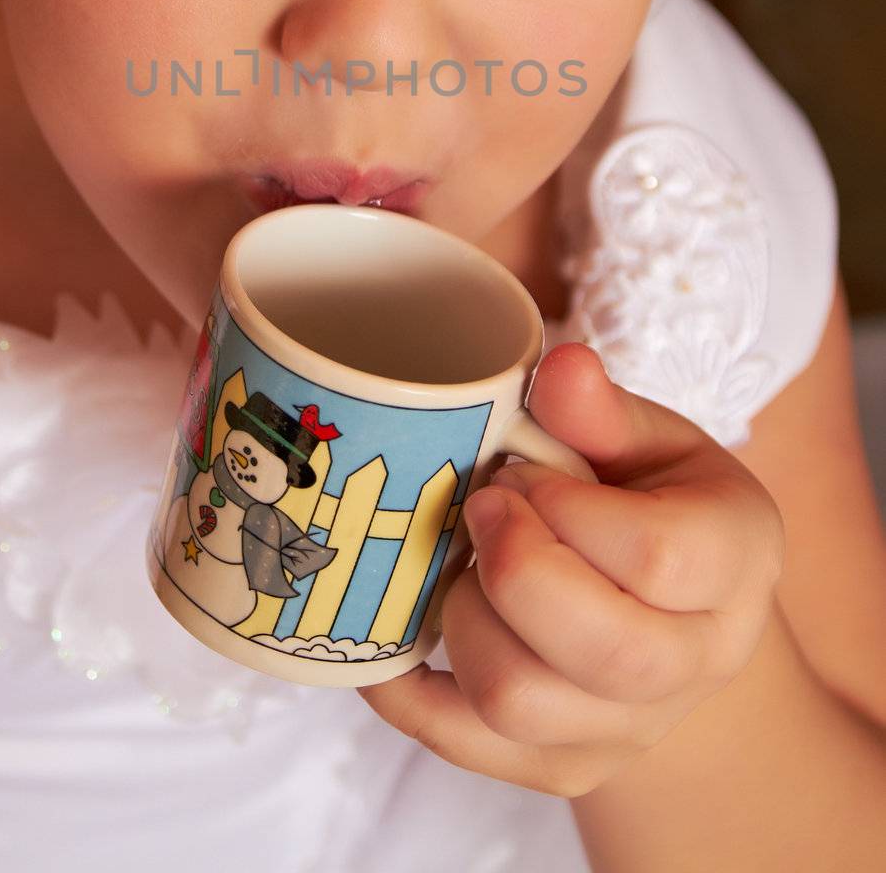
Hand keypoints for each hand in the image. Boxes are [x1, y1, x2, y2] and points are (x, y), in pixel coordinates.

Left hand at [357, 342, 784, 797]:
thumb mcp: (645, 437)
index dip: (566, 508)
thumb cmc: (650, 500)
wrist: (667, 611)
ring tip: (460, 564)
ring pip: (521, 703)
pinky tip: (396, 627)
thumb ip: (600, 408)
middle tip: (480, 508)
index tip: (520, 469)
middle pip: (603, 651)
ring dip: (463, 618)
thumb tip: (559, 366)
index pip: (657, 556)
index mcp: (735, 561)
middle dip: (515, 566)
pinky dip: (404, 686)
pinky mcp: (557, 765)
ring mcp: (628, 729)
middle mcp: (697, 661)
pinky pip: (460, 744)